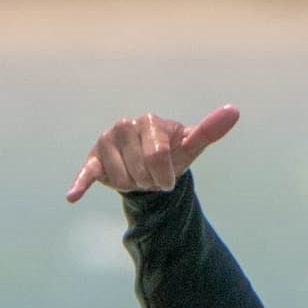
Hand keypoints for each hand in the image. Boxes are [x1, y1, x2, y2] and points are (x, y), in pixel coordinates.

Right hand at [66, 105, 240, 204]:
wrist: (148, 165)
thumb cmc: (171, 153)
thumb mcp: (191, 145)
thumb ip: (209, 130)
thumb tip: (234, 111)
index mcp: (148, 120)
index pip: (157, 157)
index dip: (164, 176)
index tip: (167, 178)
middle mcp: (124, 125)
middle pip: (139, 171)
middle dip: (148, 181)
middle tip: (150, 176)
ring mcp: (106, 141)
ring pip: (120, 179)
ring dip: (132, 185)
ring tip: (135, 176)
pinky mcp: (92, 160)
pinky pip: (87, 173)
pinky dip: (81, 185)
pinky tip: (73, 196)